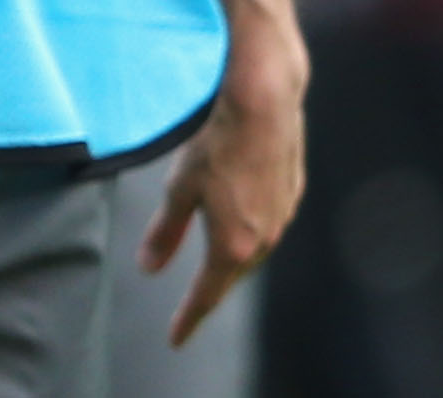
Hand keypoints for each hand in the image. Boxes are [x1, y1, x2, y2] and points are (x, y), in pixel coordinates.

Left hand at [141, 36, 308, 344]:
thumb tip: (150, 267)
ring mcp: (283, 217)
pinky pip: (268, 225)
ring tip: (214, 264)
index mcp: (234, 245)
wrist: (264, 103)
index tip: (176, 338)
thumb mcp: (180, 187)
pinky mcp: (293, 194)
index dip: (189, 318)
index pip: (207, 294)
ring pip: (254, 251)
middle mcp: (265, 239)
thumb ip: (166, 232)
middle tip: (192, 305)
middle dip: (212, 289)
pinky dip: (249, 231)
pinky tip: (240, 218)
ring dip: (232, 258)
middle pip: (232, 274)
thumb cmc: (216, 142)